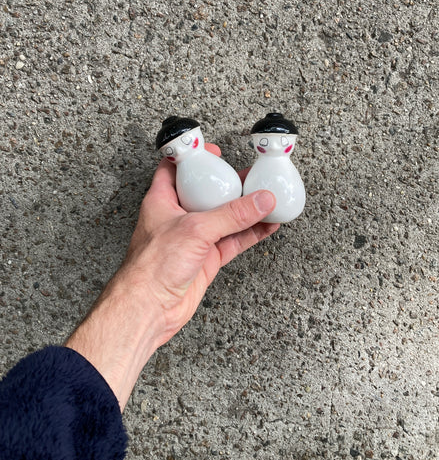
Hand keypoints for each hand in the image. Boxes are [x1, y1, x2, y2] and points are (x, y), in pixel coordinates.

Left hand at [66, 144, 278, 409]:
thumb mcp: (195, 230)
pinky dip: (252, 233)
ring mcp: (194, 239)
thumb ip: (231, 215)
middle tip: (252, 175)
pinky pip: (234, 241)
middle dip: (229, 184)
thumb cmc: (152, 267)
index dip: (193, 157)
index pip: (175, 168)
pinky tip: (268, 225)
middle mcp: (178, 217)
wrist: (148, 309)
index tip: (214, 151)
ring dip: (246, 210)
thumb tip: (261, 200)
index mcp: (163, 200)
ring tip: (269, 198)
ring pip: (225, 218)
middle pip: (206, 192)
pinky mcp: (206, 259)